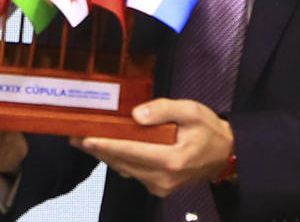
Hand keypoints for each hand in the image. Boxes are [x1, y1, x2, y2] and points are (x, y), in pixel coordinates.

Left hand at [74, 99, 233, 196]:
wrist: (225, 155)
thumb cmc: (208, 130)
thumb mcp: (190, 111)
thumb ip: (162, 110)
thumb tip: (135, 115)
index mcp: (171, 160)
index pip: (130, 151)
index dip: (104, 144)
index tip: (83, 137)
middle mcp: (163, 178)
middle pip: (122, 162)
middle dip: (97, 148)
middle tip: (73, 135)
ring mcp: (160, 186)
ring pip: (124, 169)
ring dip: (105, 155)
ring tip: (84, 139)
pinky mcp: (159, 188)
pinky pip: (132, 172)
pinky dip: (118, 160)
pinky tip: (107, 147)